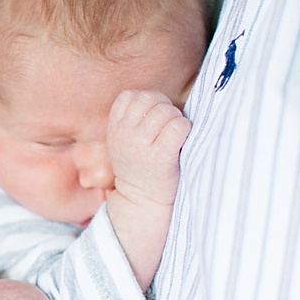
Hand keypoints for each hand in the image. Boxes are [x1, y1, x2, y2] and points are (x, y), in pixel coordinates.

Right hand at [106, 89, 189, 208]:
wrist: (142, 203)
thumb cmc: (140, 168)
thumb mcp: (123, 143)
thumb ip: (132, 120)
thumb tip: (159, 99)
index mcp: (114, 129)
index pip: (129, 96)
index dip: (147, 101)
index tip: (153, 116)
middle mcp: (125, 135)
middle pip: (149, 99)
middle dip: (164, 107)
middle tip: (168, 125)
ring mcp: (141, 146)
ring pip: (165, 111)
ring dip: (176, 118)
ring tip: (175, 134)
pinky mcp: (160, 157)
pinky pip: (178, 126)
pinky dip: (185, 129)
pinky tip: (182, 140)